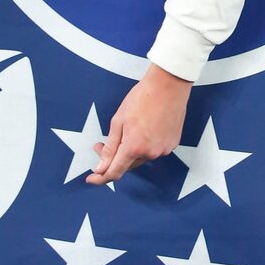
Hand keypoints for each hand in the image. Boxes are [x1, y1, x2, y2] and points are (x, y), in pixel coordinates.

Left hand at [88, 65, 192, 183]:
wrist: (169, 86)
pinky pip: (154, 150)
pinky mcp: (172, 144)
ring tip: (125, 131)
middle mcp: (150, 153)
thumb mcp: (118, 121)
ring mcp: (163, 149)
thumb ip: (110, 147)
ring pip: (141, 157)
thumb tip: (101, 167)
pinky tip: (143, 128)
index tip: (92, 178)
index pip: (114, 172)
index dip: (101, 178)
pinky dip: (145, 144)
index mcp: (134, 147)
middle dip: (113, 158)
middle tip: (100, 144)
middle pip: (127, 164)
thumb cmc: (143, 98)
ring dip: (130, 150)